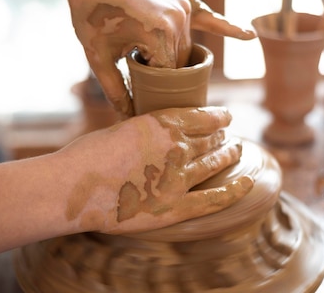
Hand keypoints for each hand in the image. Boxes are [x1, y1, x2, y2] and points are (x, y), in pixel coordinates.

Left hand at [49, 0, 255, 116]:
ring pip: (188, 49)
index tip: (142, 95)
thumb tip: (128, 119)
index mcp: (158, 34)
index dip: (155, 88)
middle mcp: (177, 19)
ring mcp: (182, 8)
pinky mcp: (184, 0)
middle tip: (140, 77)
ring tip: (149, 57)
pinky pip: (209, 18)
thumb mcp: (98, 57)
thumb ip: (116, 90)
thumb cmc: (91, 15)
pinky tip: (249, 36)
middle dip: (164, 76)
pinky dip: (227, 27)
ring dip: (174, 59)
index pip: (168, 77)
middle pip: (180, 64)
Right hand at [54, 106, 252, 233]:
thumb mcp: (121, 129)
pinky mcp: (177, 207)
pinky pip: (215, 198)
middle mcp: (178, 147)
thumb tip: (157, 136)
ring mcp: (180, 178)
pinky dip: (235, 190)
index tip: (225, 117)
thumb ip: (147, 132)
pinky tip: (249, 182)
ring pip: (214, 162)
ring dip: (228, 155)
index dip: (219, 116)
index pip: (203, 116)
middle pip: (211, 139)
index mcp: (164, 122)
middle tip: (228, 136)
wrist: (74, 186)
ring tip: (235, 150)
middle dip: (222, 136)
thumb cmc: (88, 155)